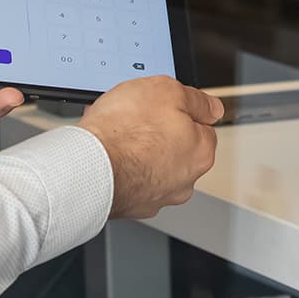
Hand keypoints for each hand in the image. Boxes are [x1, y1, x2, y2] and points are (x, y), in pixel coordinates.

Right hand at [78, 76, 222, 218]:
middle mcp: (184, 181)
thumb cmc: (125, 131)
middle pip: (176, 148)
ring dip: (137, 151)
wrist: (86, 166)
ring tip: (114, 134)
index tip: (164, 106)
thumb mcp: (167, 91)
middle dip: (158, 132)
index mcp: (201, 153)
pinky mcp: (130, 206)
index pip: (203, 127)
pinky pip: (129, 179)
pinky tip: (107, 153)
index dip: (180, 111)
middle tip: (135, 117)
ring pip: (150, 165)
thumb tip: (212, 108)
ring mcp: (156, 197)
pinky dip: (121, 168)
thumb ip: (196, 100)